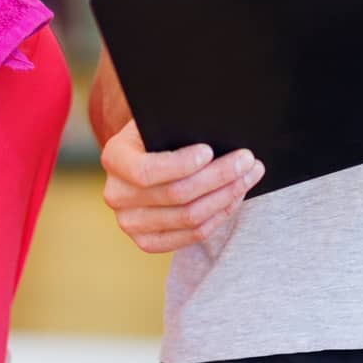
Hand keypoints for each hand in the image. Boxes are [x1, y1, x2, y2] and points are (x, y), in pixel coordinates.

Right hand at [100, 119, 264, 254]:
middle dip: (218, 176)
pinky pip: (192, 235)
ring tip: (249, 175)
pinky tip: (235, 196)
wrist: (143, 158)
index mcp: (114, 158)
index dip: (180, 164)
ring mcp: (130, 223)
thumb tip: (217, 131)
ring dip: (227, 196)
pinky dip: (219, 215)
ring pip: (190, 217)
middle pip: (176, 194)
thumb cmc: (158, 132)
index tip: (210, 150)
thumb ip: (176, 126)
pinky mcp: (148, 241)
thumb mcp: (158, 121)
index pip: (145, 171)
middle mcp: (116, 195)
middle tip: (247, 160)